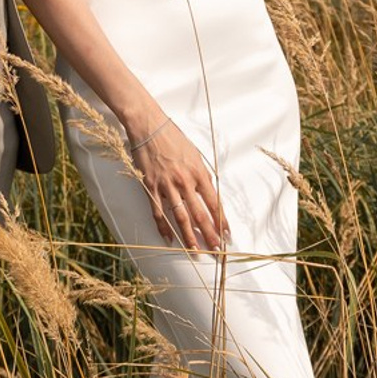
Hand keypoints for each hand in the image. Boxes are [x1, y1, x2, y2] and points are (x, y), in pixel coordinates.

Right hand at [129, 115, 227, 252]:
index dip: (222, 221)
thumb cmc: (173, 138)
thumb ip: (202, 175)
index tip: (227, 234)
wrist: (149, 126)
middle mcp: (185, 182)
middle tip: (216, 250)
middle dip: (209, 234)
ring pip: (180, 217)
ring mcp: (167, 186)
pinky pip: (158, 212)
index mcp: (199, 173)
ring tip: (195, 250)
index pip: (214, 203)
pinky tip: (169, 239)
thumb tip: (209, 195)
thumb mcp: (195, 155)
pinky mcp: (150, 187)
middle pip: (200, 214)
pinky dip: (164, 227)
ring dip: (188, 236)